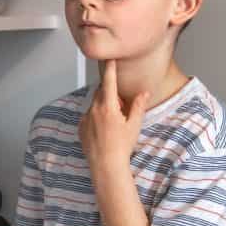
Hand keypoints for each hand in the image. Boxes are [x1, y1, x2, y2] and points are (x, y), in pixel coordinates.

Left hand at [79, 60, 149, 179]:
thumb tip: (144, 92)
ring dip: (103, 107)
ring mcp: (85, 119)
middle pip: (101, 93)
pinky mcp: (80, 128)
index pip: (108, 82)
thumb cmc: (122, 147)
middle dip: (111, 95)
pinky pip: (89, 116)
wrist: (106, 166)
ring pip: (95, 105)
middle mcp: (94, 110)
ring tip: (113, 124)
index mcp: (108, 108)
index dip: (110, 69)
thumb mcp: (134, 125)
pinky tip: (104, 132)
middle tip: (121, 108)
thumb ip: (138, 106)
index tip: (110, 59)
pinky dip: (96, 118)